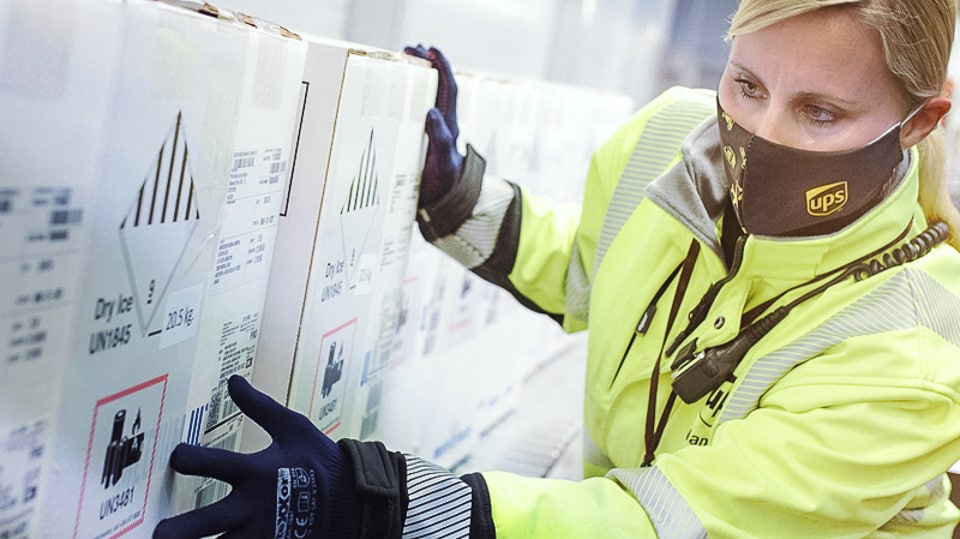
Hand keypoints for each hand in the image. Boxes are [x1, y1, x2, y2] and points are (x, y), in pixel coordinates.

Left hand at [154, 375, 359, 538]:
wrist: (356, 499)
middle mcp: (256, 506)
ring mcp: (265, 534)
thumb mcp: (293, 428)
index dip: (191, 459)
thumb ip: (259, 408)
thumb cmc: (320, 460)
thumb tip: (232, 380)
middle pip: (212, 520)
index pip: (218, 464)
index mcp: (259, 471)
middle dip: (183, 529)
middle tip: (157, 534)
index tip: (174, 455)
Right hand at [404, 45, 463, 205]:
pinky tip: (396, 94)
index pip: (448, 89)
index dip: (442, 67)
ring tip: (404, 61)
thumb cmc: (444, 186)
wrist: (444, 207)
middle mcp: (442, 125)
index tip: (430, 49)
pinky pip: (416, 112)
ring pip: (428, 97)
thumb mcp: (443, 164)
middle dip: (427, 65)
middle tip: (410, 48)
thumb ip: (440, 139)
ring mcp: (432, 132)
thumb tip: (431, 111)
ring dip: (418, 78)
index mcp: (449, 126)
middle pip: (438, 87)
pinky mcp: (422, 141)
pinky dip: (408, 98)